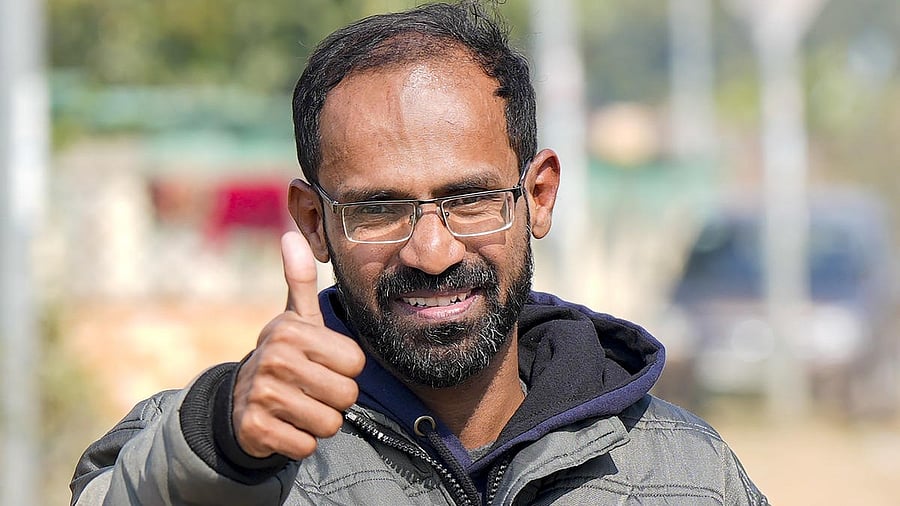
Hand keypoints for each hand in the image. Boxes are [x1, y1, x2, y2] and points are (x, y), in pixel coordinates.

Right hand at [232, 231, 365, 459]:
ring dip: (319, 422)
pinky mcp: (254, 430)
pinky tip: (285, 426)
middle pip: (346, 395)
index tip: (321, 364)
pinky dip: (301, 443)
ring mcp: (261, 395)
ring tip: (299, 406)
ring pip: (329, 424)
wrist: (240, 401)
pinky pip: (307, 446)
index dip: (345, 369)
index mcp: (290, 329)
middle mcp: (274, 358)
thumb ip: (301, 280)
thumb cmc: (286, 356)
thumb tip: (291, 236)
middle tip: (311, 389)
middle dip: (335, 399)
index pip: (355, 363)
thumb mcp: (296, 318)